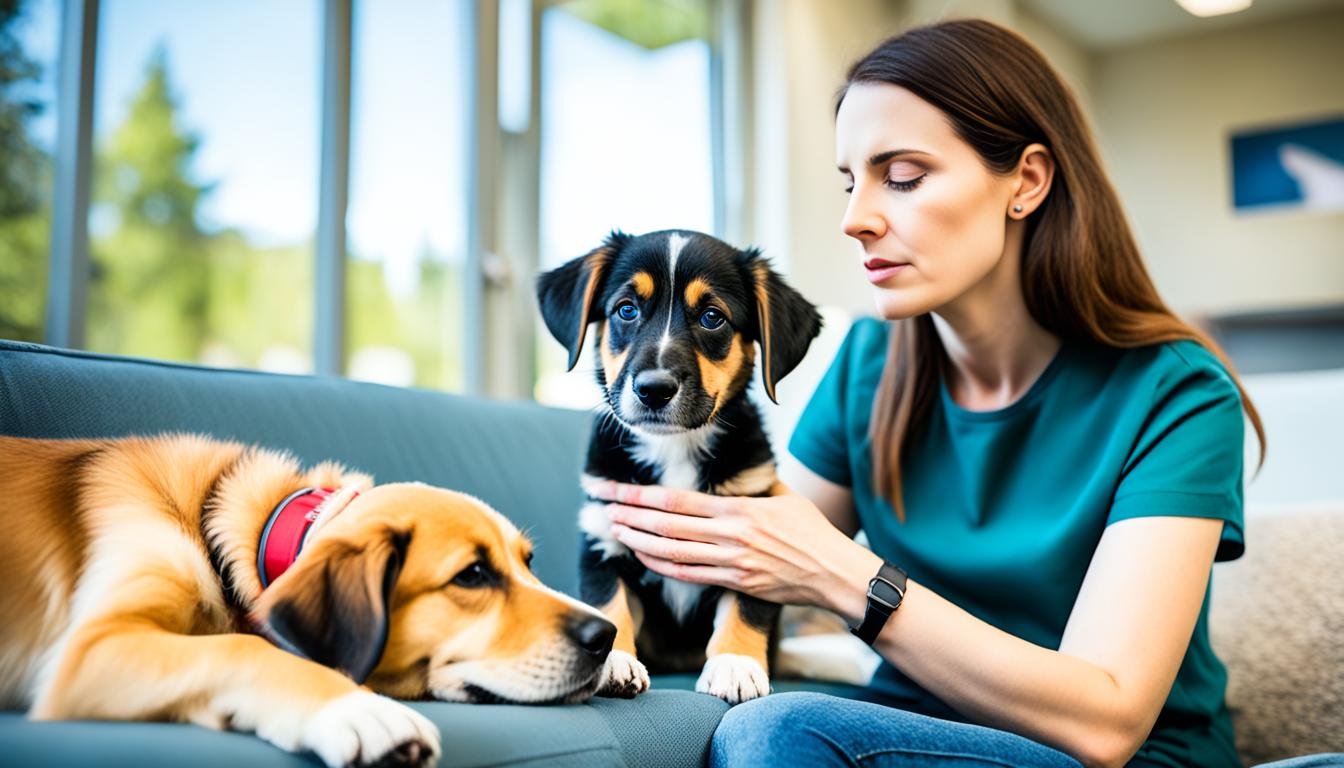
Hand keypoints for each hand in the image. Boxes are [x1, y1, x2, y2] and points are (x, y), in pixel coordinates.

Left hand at [588, 481, 880, 619]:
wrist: (836, 574)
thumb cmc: (814, 533)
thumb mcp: (785, 497)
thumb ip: (754, 485)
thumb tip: (736, 471)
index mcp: (739, 509)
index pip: (677, 499)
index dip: (639, 494)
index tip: (613, 488)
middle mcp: (731, 534)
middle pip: (666, 523)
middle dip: (628, 514)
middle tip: (600, 505)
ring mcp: (732, 562)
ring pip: (672, 551)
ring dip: (638, 541)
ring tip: (614, 529)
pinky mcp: (736, 584)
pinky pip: (690, 574)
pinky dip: (662, 565)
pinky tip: (643, 556)